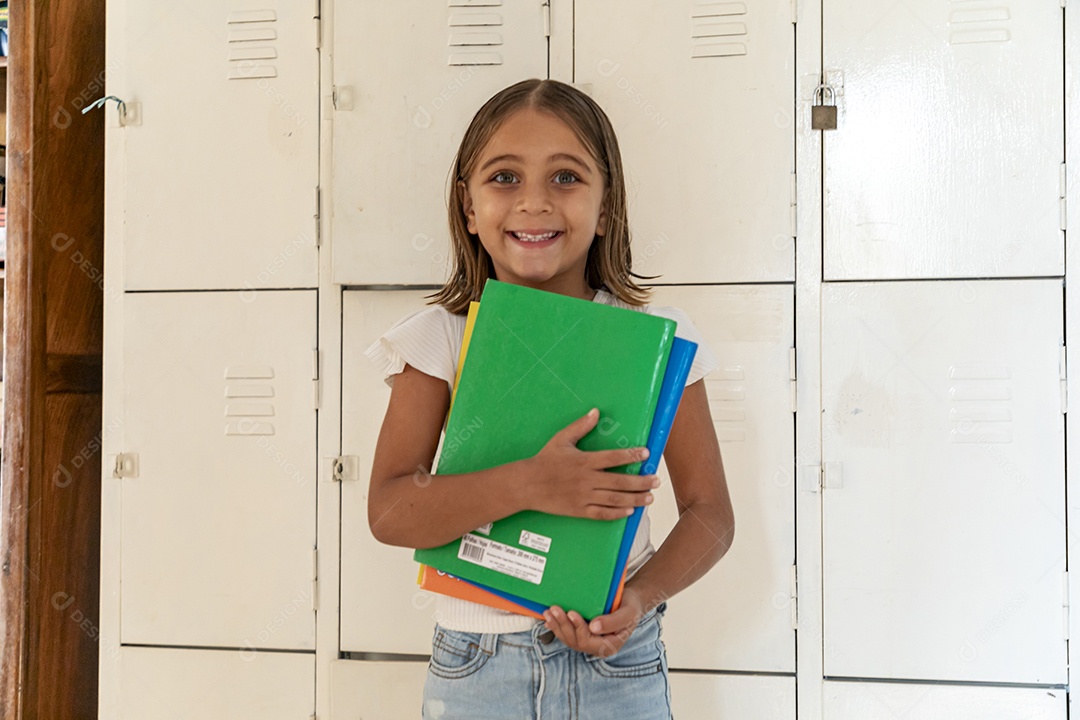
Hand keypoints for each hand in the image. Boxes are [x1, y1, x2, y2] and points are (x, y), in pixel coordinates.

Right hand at [522, 408, 658, 519]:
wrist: (527, 484)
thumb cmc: (544, 460)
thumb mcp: (561, 439)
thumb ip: (580, 426)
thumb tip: (596, 412)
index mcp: (584, 461)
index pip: (613, 458)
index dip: (631, 456)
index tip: (646, 454)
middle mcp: (586, 479)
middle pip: (619, 481)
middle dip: (641, 481)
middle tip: (656, 480)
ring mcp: (583, 496)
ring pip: (614, 499)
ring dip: (634, 499)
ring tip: (649, 498)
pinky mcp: (579, 510)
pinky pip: (601, 514)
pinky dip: (616, 513)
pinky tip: (629, 512)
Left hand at [542, 587, 648, 657]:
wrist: (630, 602)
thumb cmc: (630, 607)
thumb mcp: (627, 613)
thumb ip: (613, 622)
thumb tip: (593, 628)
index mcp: (609, 646)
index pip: (589, 641)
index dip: (578, 628)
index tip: (572, 613)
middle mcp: (597, 646)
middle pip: (575, 641)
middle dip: (563, 625)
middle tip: (554, 609)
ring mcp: (589, 641)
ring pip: (569, 638)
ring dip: (557, 626)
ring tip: (548, 612)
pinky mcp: (583, 634)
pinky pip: (567, 633)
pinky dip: (556, 626)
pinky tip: (548, 619)